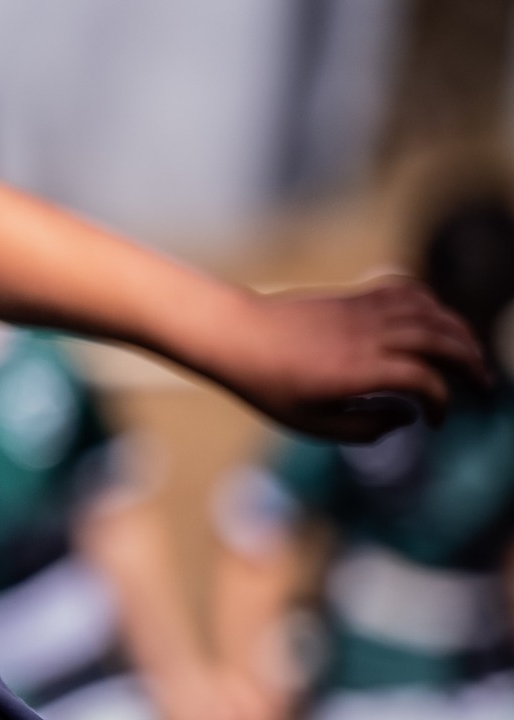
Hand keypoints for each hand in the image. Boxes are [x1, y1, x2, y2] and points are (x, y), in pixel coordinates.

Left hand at [226, 282, 484, 440]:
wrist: (233, 334)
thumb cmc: (266, 385)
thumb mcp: (310, 423)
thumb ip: (364, 428)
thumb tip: (408, 415)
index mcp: (357, 370)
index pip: (423, 379)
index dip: (441, 402)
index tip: (433, 422)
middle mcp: (366, 336)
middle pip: (439, 338)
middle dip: (471, 361)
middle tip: (484, 386)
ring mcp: (361, 311)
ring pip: (429, 311)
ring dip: (458, 331)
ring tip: (472, 354)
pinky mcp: (353, 298)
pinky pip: (405, 290)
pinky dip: (431, 303)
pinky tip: (438, 322)